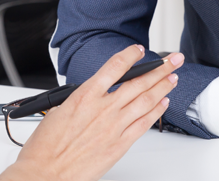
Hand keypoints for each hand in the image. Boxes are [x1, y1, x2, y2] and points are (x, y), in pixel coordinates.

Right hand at [0, 46, 183, 180]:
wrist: (45, 173)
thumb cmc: (45, 147)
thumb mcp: (57, 111)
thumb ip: (78, 100)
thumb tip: (87, 96)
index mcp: (85, 96)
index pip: (114, 67)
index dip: (130, 56)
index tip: (139, 50)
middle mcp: (103, 109)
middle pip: (138, 82)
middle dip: (159, 69)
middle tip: (172, 60)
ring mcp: (113, 127)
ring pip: (145, 101)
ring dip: (162, 87)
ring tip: (173, 78)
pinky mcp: (119, 146)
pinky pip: (143, 125)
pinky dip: (156, 113)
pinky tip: (163, 104)